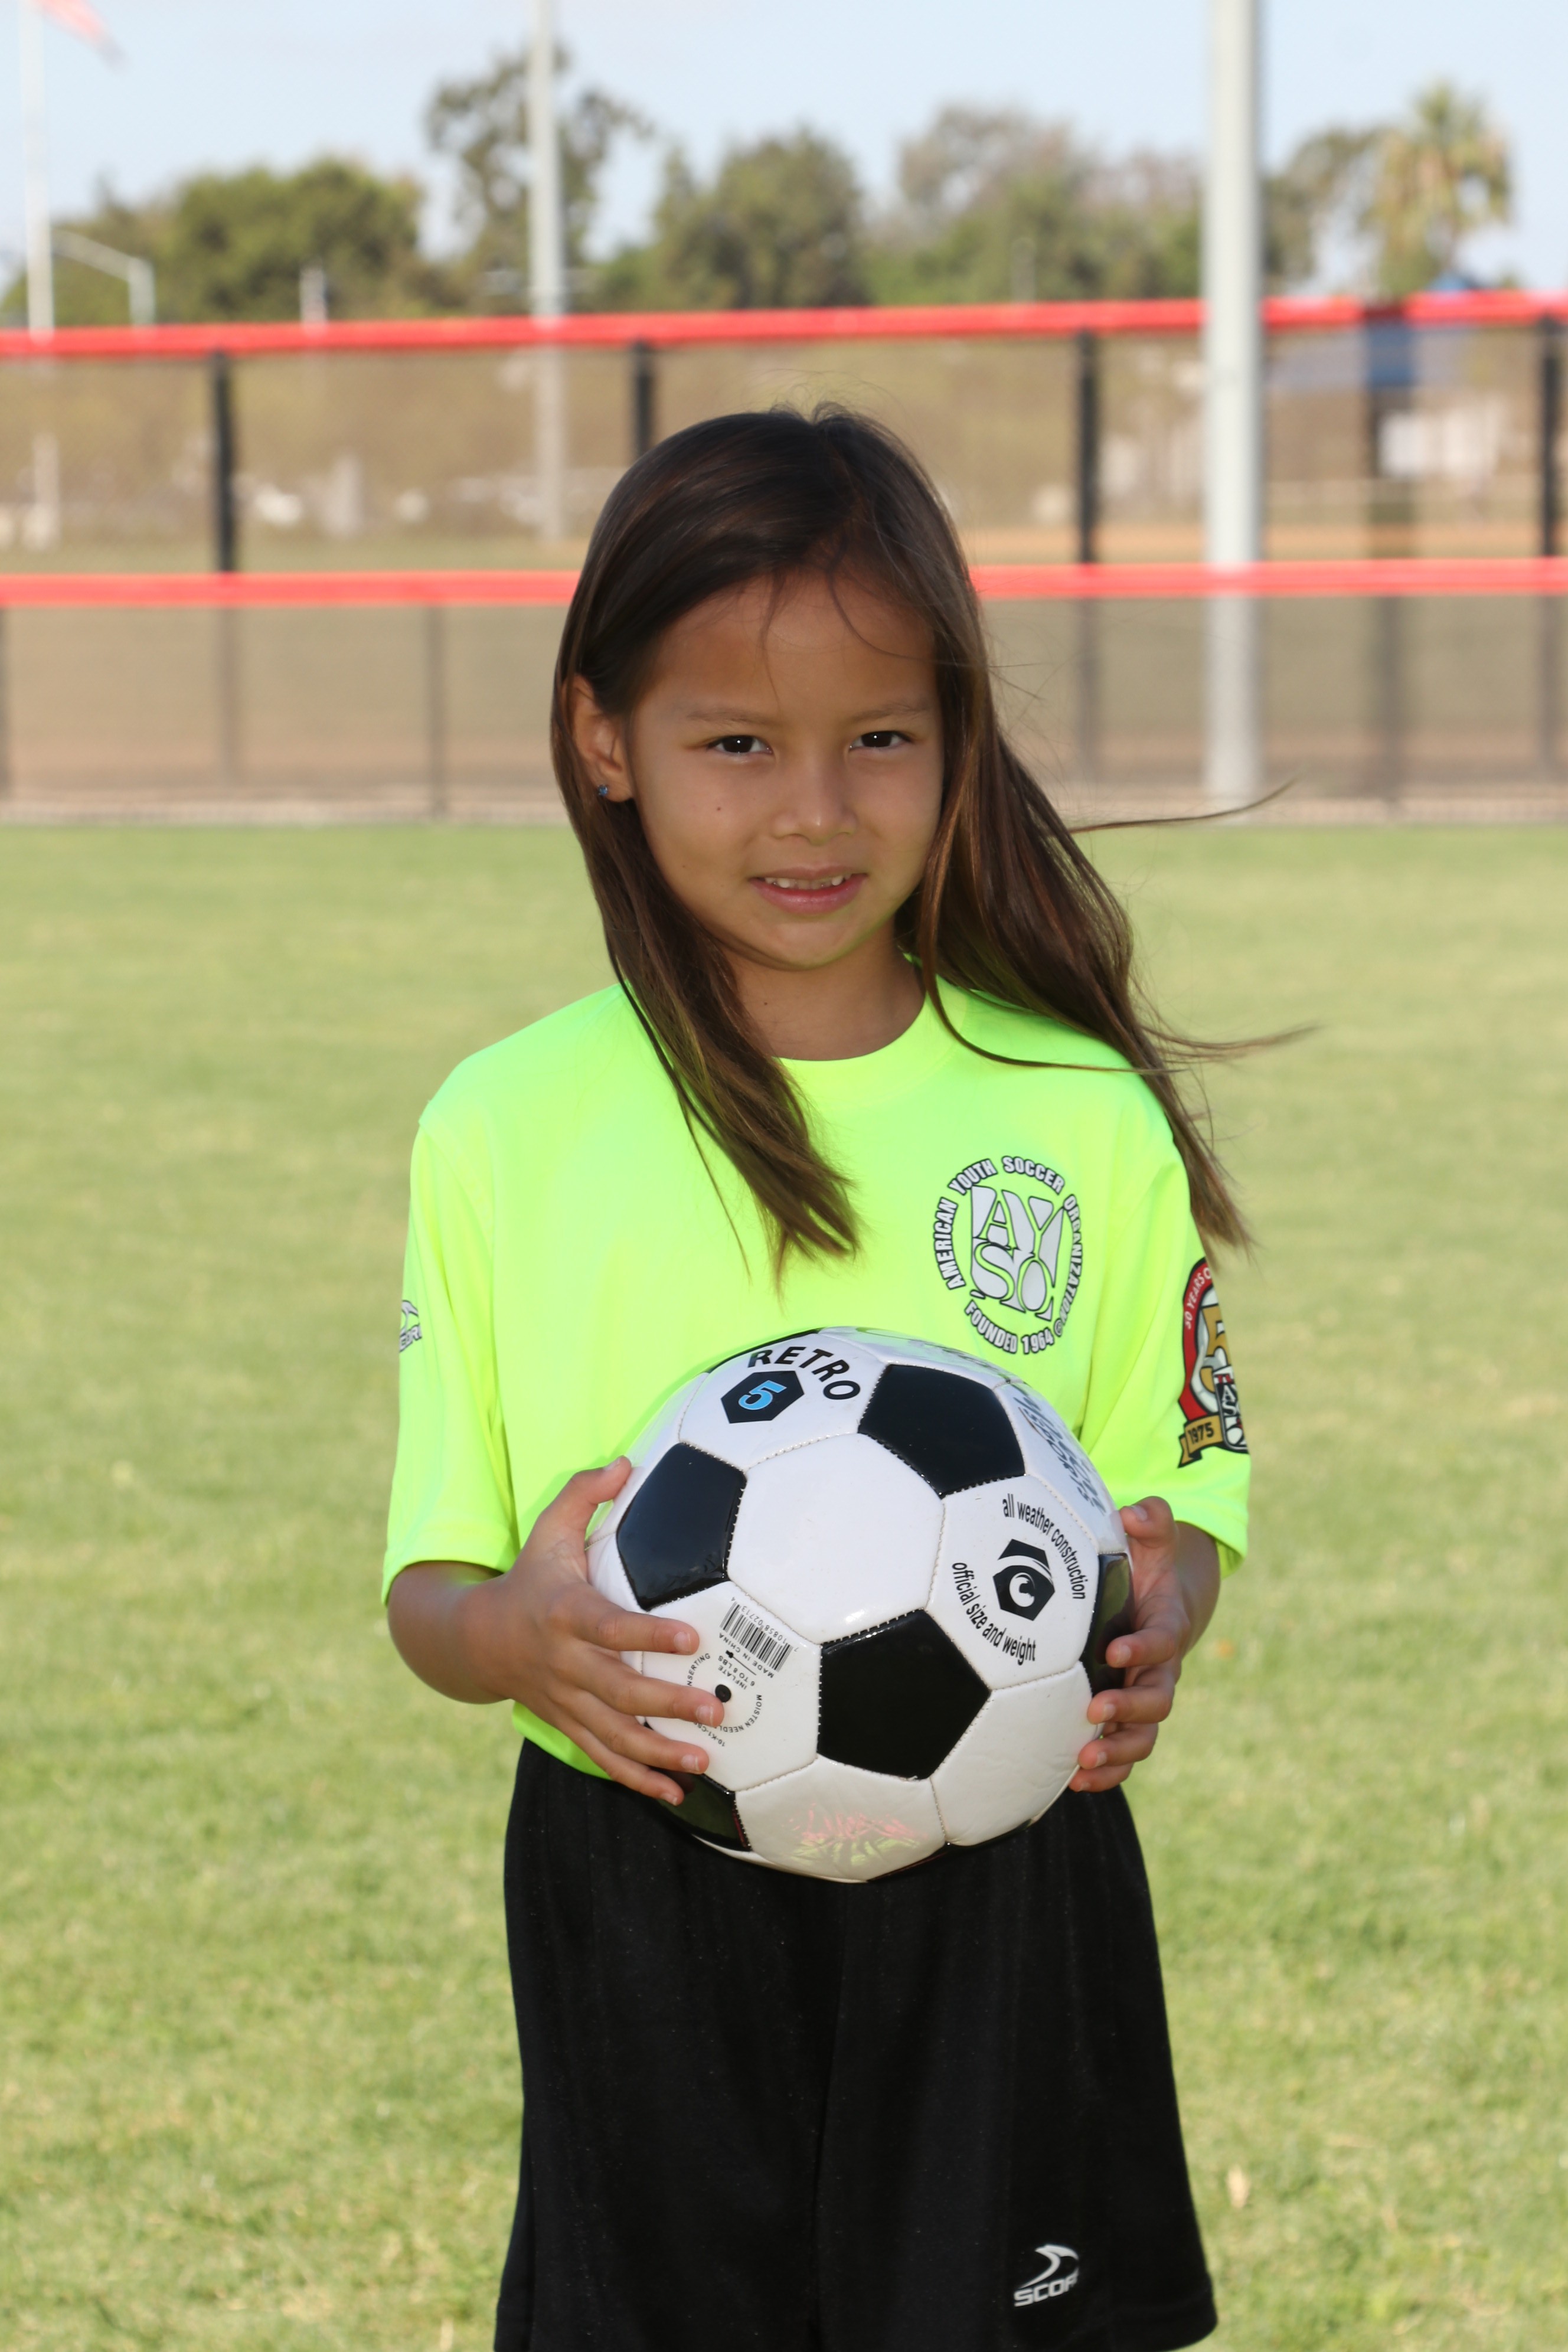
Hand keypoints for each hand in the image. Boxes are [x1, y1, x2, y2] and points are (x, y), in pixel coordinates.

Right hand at [390, 1461, 721, 1804]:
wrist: (476, 1639)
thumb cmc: (530, 1576)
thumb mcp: (548, 1529)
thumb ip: (583, 1494)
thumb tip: (626, 1459)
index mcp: (566, 1614)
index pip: (611, 1628)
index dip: (649, 1637)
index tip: (693, 1639)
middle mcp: (566, 1664)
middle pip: (620, 1692)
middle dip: (669, 1705)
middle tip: (718, 1710)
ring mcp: (567, 1701)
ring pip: (615, 1735)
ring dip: (660, 1754)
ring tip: (706, 1762)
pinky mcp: (569, 1725)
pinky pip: (604, 1759)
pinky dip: (638, 1780)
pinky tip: (678, 1795)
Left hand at [1069, 1498, 1219, 1794]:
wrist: (1162, 1605)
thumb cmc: (1149, 1569)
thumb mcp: (1154, 1540)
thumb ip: (1153, 1522)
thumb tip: (1139, 1509)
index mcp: (1166, 1628)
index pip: (1161, 1641)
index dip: (1143, 1649)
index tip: (1114, 1650)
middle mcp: (1159, 1671)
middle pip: (1156, 1701)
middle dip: (1127, 1711)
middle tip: (1093, 1712)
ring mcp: (1144, 1700)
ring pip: (1143, 1738)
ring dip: (1116, 1753)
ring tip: (1082, 1764)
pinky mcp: (1127, 1719)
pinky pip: (1124, 1754)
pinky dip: (1106, 1772)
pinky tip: (1073, 1783)